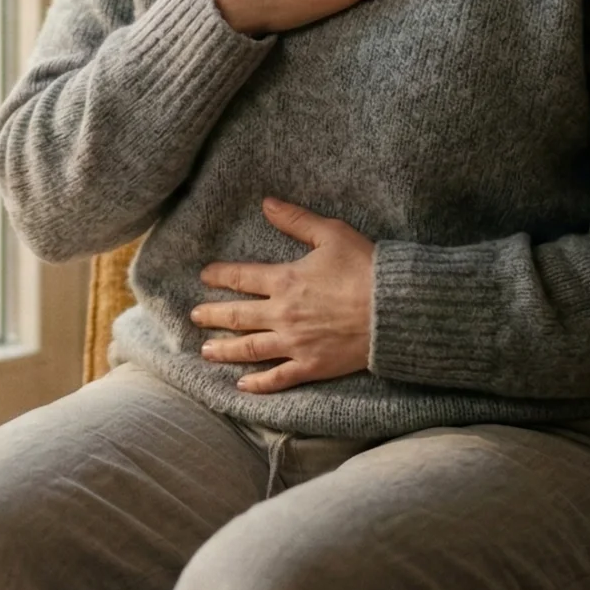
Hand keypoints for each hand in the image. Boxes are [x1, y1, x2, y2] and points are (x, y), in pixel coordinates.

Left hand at [192, 198, 376, 393]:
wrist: (395, 310)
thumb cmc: (366, 269)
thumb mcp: (332, 234)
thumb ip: (296, 220)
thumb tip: (267, 203)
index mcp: (285, 281)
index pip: (241, 278)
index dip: (220, 276)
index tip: (205, 276)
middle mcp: (282, 314)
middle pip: (237, 316)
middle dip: (212, 315)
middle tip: (194, 316)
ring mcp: (295, 344)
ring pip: (249, 349)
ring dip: (224, 350)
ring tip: (206, 351)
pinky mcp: (312, 366)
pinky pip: (279, 378)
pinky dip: (259, 383)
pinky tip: (242, 386)